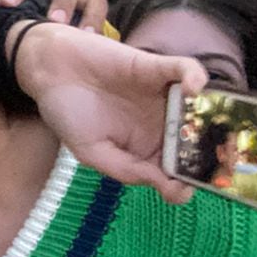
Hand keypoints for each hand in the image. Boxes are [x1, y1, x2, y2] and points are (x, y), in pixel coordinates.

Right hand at [12, 20, 206, 202]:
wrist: (48, 71)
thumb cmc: (68, 113)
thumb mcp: (90, 153)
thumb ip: (125, 170)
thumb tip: (165, 186)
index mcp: (144, 150)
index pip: (174, 172)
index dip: (183, 183)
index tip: (181, 187)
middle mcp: (160, 125)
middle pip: (196, 142)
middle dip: (207, 154)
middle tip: (208, 161)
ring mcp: (161, 97)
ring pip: (198, 108)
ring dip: (207, 119)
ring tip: (203, 130)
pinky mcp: (155, 68)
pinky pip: (184, 70)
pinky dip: (194, 77)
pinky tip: (192, 89)